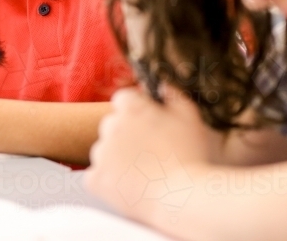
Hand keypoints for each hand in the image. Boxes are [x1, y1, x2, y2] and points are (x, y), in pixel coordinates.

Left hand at [85, 86, 210, 225]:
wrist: (183, 198)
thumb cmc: (190, 156)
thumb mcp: (190, 118)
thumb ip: (174, 96)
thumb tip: (162, 87)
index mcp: (131, 109)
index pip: (123, 99)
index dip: (136, 111)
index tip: (148, 124)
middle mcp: (110, 127)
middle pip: (112, 125)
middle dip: (126, 135)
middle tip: (149, 153)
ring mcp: (101, 154)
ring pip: (104, 151)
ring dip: (116, 158)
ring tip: (143, 173)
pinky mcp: (96, 179)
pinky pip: (96, 176)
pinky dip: (108, 182)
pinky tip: (129, 186)